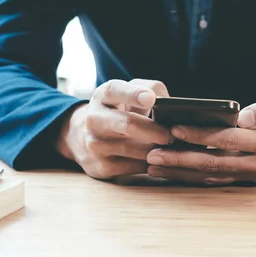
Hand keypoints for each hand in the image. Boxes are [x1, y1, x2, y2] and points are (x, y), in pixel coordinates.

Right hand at [57, 79, 173, 178]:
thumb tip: (170, 103)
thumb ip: (150, 89)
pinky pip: (135, 167)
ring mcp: (95, 144)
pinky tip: (158, 159)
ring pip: (135, 149)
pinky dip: (151, 164)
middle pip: (128, 124)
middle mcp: (94, 119)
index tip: (151, 98)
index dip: (133, 94)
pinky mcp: (101, 167)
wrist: (85, 138)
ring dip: (156, 149)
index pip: (115, 91)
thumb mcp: (128, 94)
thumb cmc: (118, 111)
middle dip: (153, 130)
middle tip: (170, 135)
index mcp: (103, 96)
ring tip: (169, 146)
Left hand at [145, 91, 255, 184]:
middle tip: (152, 155)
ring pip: (213, 176)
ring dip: (182, 173)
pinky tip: (175, 174)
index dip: (200, 136)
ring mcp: (255, 175)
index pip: (228, 140)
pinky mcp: (250, 179)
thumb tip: (244, 117)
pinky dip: (195, 178)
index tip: (175, 130)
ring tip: (154, 167)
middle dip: (180, 160)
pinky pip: (218, 180)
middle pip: (214, 163)